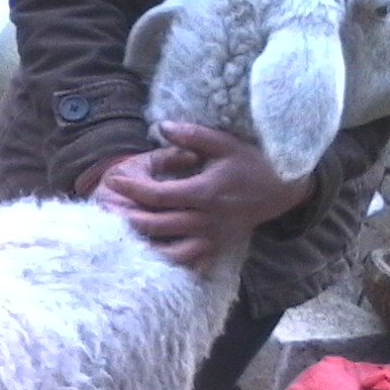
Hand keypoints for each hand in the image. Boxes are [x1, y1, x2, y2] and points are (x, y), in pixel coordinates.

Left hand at [91, 123, 314, 271]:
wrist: (285, 190)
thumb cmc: (252, 163)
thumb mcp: (224, 143)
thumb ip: (191, 136)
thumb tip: (160, 126)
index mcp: (204, 192)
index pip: (158, 195)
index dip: (131, 188)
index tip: (111, 180)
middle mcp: (206, 219)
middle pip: (156, 225)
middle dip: (126, 218)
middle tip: (104, 210)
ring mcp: (211, 238)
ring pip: (169, 251)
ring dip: (143, 246)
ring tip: (120, 236)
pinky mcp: (216, 250)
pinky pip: (188, 263)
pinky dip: (167, 263)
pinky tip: (147, 258)